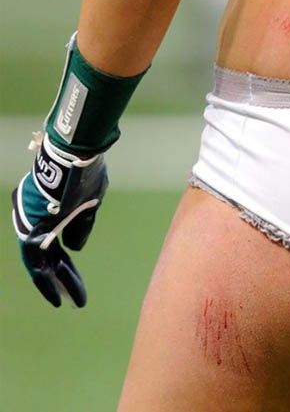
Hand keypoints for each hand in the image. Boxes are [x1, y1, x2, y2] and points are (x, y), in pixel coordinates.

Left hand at [11, 132, 107, 306]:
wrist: (71, 158)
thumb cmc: (82, 176)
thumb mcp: (87, 204)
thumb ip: (80, 226)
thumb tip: (75, 249)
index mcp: (51, 214)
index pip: (56, 245)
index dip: (65, 265)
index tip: (74, 279)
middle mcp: (36, 221)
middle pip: (48, 257)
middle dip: (63, 278)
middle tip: (73, 299)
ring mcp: (31, 225)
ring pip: (42, 263)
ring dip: (57, 283)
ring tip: (69, 302)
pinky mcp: (30, 231)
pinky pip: (36, 263)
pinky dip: (46, 281)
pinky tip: (59, 295)